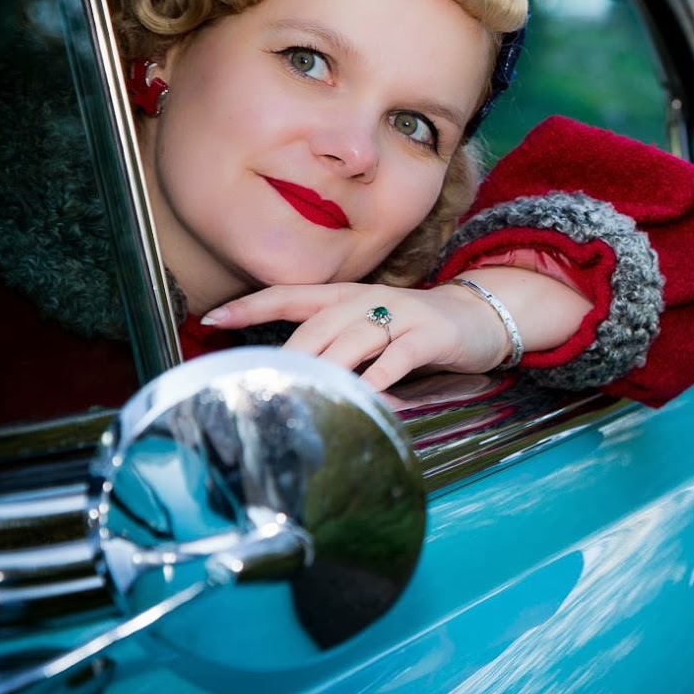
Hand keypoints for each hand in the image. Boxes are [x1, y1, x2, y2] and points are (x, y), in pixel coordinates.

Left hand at [201, 281, 509, 391]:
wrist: (481, 316)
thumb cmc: (416, 330)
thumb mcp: (371, 328)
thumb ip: (334, 345)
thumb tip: (289, 376)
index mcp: (347, 296)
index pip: (291, 295)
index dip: (251, 305)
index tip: (212, 318)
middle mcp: (369, 299)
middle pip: (317, 325)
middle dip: (289, 355)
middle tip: (265, 384)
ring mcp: (401, 314)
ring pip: (351, 340)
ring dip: (327, 369)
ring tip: (307, 395)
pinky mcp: (429, 334)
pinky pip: (396, 358)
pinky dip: (378, 379)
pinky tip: (365, 398)